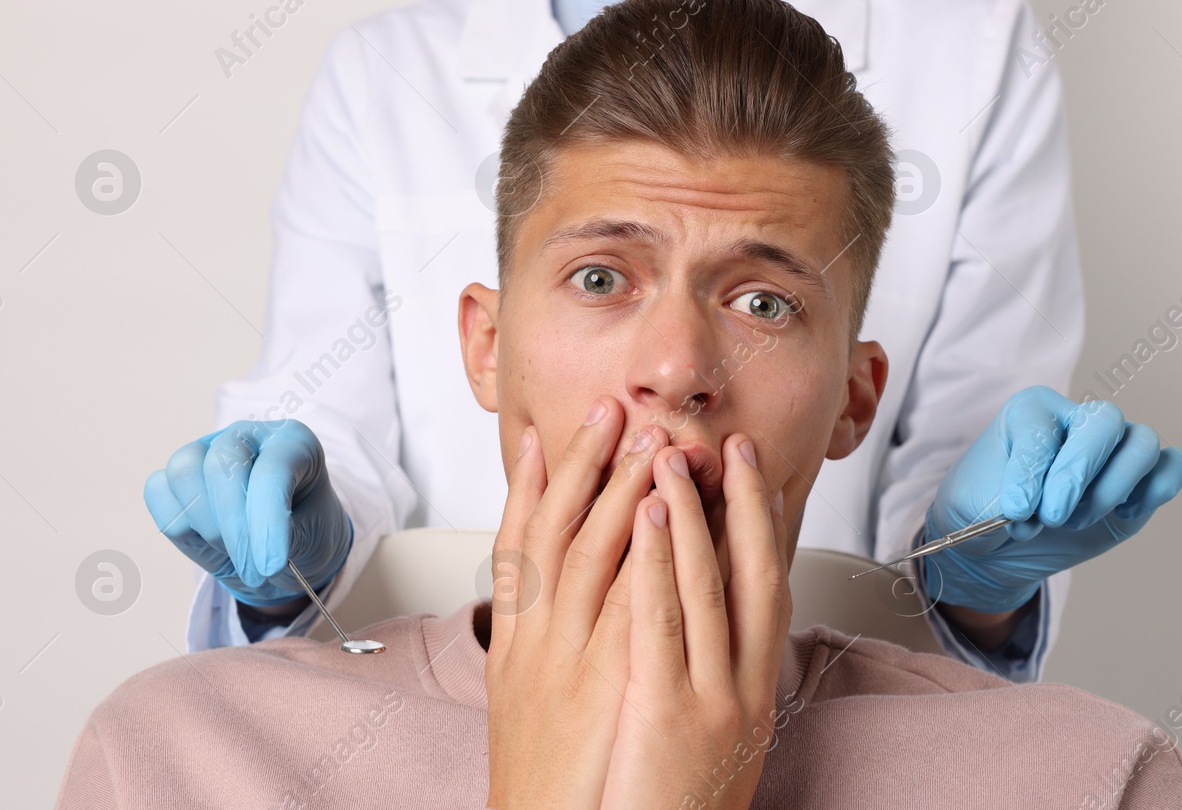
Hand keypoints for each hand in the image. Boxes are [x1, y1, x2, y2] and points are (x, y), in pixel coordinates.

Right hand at [142, 419, 352, 606]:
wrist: (280, 555)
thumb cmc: (304, 536)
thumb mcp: (311, 539)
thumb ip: (282, 534)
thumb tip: (246, 540)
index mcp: (292, 440)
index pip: (271, 471)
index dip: (266, 520)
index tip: (271, 564)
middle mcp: (246, 437)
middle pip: (220, 466)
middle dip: (234, 528)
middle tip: (255, 570)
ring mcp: (206, 449)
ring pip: (183, 472)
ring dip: (206, 526)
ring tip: (236, 554)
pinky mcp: (175, 475)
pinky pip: (157, 491)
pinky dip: (178, 524)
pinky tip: (209, 543)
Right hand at [484, 397, 664, 809]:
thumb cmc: (543, 778)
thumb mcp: (525, 698)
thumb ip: (543, 639)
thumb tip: (557, 597)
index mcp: (513, 644)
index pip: (517, 545)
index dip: (531, 486)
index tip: (545, 433)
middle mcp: (534, 643)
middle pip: (557, 532)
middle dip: (587, 466)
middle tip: (613, 409)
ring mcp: (570, 662)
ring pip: (594, 555)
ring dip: (624, 492)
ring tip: (651, 441)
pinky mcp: (612, 686)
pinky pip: (632, 607)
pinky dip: (648, 557)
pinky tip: (668, 519)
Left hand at [602, 434, 789, 809]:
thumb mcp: (717, 742)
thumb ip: (716, 683)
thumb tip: (710, 633)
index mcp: (755, 694)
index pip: (768, 594)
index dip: (762, 531)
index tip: (755, 479)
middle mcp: (745, 689)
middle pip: (754, 576)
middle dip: (742, 505)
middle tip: (729, 445)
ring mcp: (713, 699)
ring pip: (708, 586)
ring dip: (692, 514)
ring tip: (673, 456)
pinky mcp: (669, 712)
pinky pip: (662, 621)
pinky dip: (656, 562)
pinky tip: (646, 516)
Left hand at [921, 386, 1181, 612]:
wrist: (1000, 545)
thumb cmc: (984, 512)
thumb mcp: (971, 505)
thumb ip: (998, 500)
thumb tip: (1033, 510)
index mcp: (1031, 411)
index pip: (1042, 426)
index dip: (1030, 470)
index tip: (1015, 510)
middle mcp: (1078, 420)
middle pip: (1103, 421)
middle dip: (1078, 473)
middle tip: (1052, 515)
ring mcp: (1113, 448)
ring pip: (1142, 442)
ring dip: (1113, 487)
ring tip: (1075, 520)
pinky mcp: (1139, 481)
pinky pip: (1173, 465)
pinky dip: (1158, 488)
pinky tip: (1123, 514)